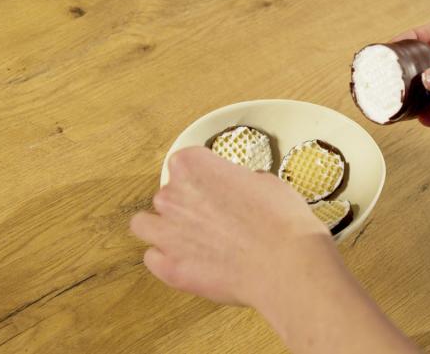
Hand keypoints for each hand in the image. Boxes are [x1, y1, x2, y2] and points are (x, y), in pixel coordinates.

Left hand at [130, 146, 331, 307]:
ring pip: (144, 225)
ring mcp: (166, 233)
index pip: (184, 162)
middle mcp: (172, 195)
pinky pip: (153, 258)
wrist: (285, 263)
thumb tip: (242, 188)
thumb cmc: (281, 221)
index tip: (213, 184)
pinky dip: (167, 259)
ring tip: (188, 238)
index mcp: (193, 166)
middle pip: (167, 193)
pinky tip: (190, 261)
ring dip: (162, 228)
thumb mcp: (267, 182)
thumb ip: (241, 181)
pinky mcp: (169, 267)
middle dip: (185, 204)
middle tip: (212, 217)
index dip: (202, 175)